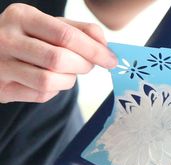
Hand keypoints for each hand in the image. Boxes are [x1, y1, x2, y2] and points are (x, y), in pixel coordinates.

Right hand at [0, 3, 116, 102]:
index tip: (111, 60)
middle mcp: (8, 39)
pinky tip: (52, 80)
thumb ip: (78, 31)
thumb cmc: (29, 39)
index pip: (67, 36)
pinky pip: (40, 94)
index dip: (94, 50)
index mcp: (23, 17)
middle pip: (59, 59)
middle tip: (89, 66)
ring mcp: (2, 66)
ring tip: (68, 73)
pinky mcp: (3, 88)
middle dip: (83, 66)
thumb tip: (104, 43)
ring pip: (49, 80)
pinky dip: (54, 90)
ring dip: (68, 80)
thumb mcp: (50, 26)